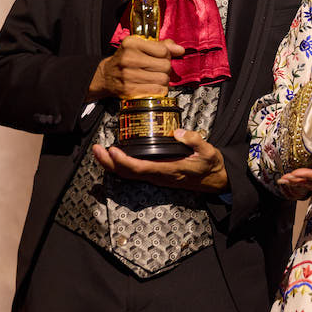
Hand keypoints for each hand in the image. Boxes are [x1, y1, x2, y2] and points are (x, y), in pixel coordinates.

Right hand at [87, 36, 185, 100]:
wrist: (106, 75)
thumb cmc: (127, 60)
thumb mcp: (141, 46)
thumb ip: (162, 45)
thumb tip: (180, 49)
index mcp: (132, 43)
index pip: (163, 50)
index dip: (166, 55)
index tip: (161, 57)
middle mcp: (128, 58)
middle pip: (165, 65)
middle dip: (165, 68)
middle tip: (157, 69)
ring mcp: (128, 75)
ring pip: (163, 79)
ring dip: (163, 80)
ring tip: (154, 77)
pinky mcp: (130, 89)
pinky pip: (158, 90)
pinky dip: (159, 89)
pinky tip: (152, 85)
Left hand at [92, 129, 228, 192]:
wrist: (215, 180)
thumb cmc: (210, 165)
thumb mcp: (209, 151)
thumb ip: (194, 140)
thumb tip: (178, 132)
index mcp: (171, 170)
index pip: (142, 169)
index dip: (125, 162)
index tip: (113, 150)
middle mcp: (160, 177)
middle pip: (128, 174)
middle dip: (109, 163)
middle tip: (96, 149)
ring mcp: (156, 178)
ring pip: (128, 175)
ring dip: (111, 165)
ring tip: (99, 151)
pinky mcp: (156, 176)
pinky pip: (134, 173)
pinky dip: (120, 166)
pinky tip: (113, 157)